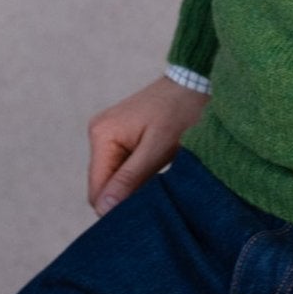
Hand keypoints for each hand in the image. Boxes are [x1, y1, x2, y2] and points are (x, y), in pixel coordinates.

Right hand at [87, 74, 208, 214]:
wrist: (195, 82)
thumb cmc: (181, 111)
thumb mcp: (158, 149)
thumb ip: (130, 179)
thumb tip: (103, 209)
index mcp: (102, 135)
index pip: (97, 190)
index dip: (117, 208)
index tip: (145, 210)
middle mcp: (99, 134)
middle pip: (104, 186)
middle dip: (127, 197)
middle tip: (157, 195)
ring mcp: (109, 135)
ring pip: (114, 179)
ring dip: (135, 186)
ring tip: (160, 178)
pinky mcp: (121, 137)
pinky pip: (123, 168)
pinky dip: (139, 176)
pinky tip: (157, 170)